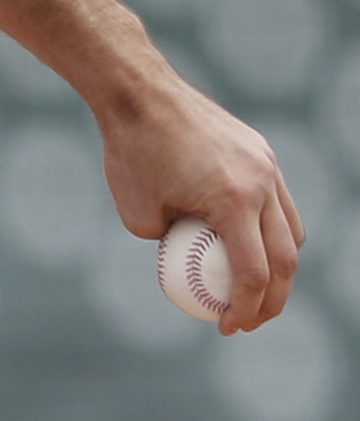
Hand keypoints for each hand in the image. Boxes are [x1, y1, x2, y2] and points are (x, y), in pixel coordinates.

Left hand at [98, 69, 302, 333]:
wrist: (139, 93)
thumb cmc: (130, 153)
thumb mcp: (138, 215)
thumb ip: (169, 244)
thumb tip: (185, 261)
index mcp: (234, 201)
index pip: (254, 272)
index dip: (245, 309)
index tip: (227, 328)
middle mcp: (262, 184)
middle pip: (285, 258)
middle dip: (271, 299)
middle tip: (249, 321)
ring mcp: (267, 166)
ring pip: (290, 230)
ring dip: (279, 266)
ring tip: (254, 290)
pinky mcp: (261, 153)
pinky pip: (277, 202)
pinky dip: (270, 230)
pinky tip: (248, 245)